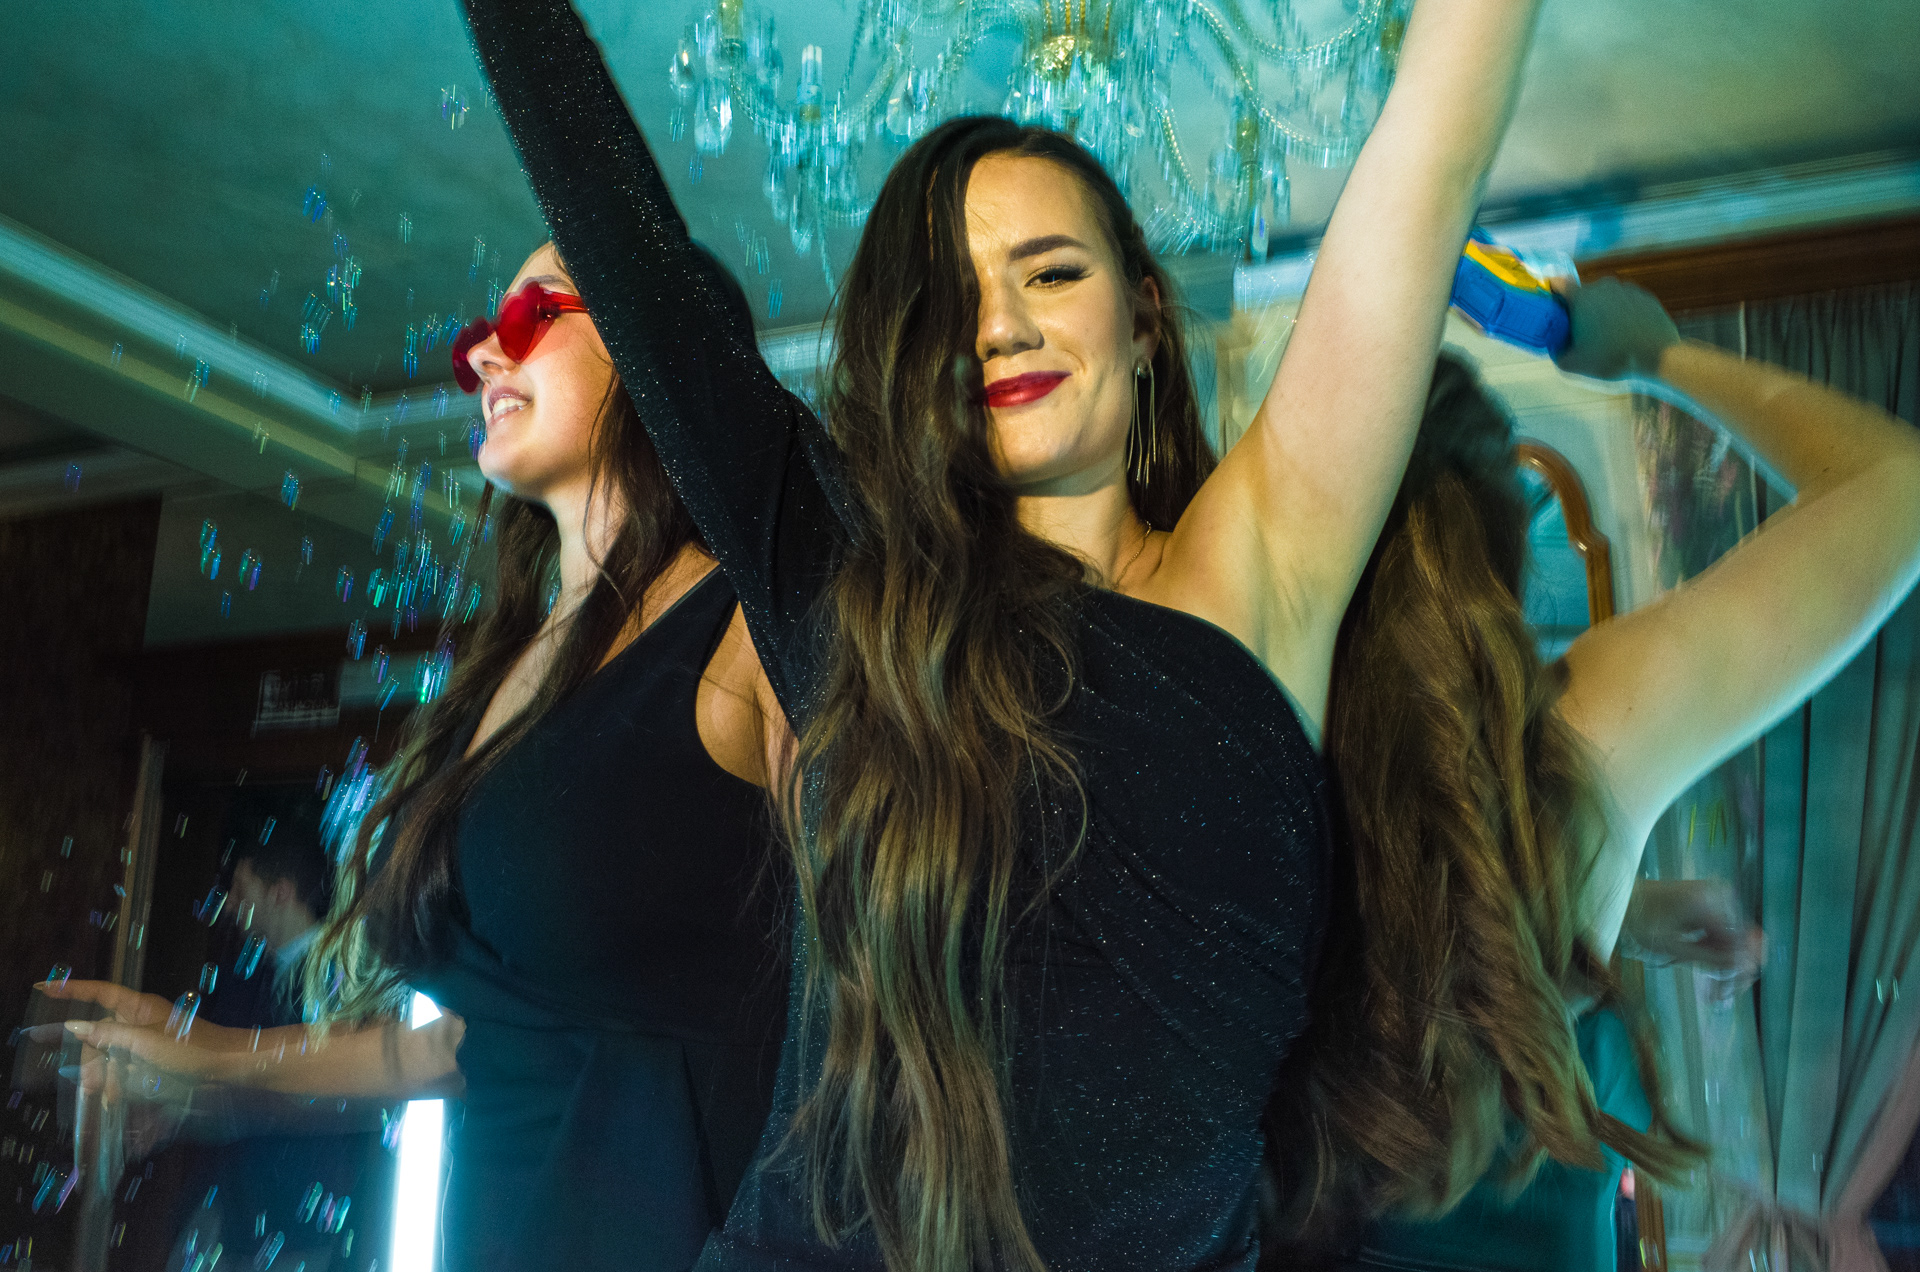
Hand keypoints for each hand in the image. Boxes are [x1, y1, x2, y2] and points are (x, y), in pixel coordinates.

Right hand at [27, 979, 247, 1085]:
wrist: (229, 1066)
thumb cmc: (192, 1050)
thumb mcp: (146, 1043)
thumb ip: (109, 1035)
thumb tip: (75, 1025)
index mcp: (139, 1007)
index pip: (99, 993)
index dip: (71, 989)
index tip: (43, 987)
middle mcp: (141, 1019)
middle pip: (101, 1032)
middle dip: (92, 1059)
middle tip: (90, 1087)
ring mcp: (148, 1038)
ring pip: (112, 1053)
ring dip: (106, 1076)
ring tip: (109, 1100)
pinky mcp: (156, 1056)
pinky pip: (127, 1066)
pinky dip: (119, 1081)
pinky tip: (117, 1099)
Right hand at [1552, 277, 1679, 382]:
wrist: (1657, 356)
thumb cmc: (1612, 358)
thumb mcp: (1573, 364)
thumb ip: (1556, 353)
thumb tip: (1554, 346)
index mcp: (1581, 297)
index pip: (1557, 283)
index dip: (1551, 292)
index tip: (1551, 306)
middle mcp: (1603, 286)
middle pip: (1583, 293)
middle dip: (1579, 309)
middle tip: (1581, 332)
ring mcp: (1627, 289)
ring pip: (1605, 298)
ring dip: (1602, 311)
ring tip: (1607, 336)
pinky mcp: (1645, 297)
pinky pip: (1625, 302)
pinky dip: (1622, 314)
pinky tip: (1625, 334)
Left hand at [1619, 879, 1764, 998]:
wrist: (1617, 900)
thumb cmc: (1637, 921)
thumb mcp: (1673, 946)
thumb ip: (1712, 957)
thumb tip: (1749, 968)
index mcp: (1712, 902)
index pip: (1743, 943)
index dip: (1738, 972)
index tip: (1725, 996)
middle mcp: (1719, 895)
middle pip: (1741, 942)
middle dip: (1731, 972)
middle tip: (1716, 998)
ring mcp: (1714, 898)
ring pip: (1733, 940)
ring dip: (1723, 966)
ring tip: (1710, 993)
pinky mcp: (1707, 905)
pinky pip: (1721, 933)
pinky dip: (1714, 953)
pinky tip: (1705, 974)